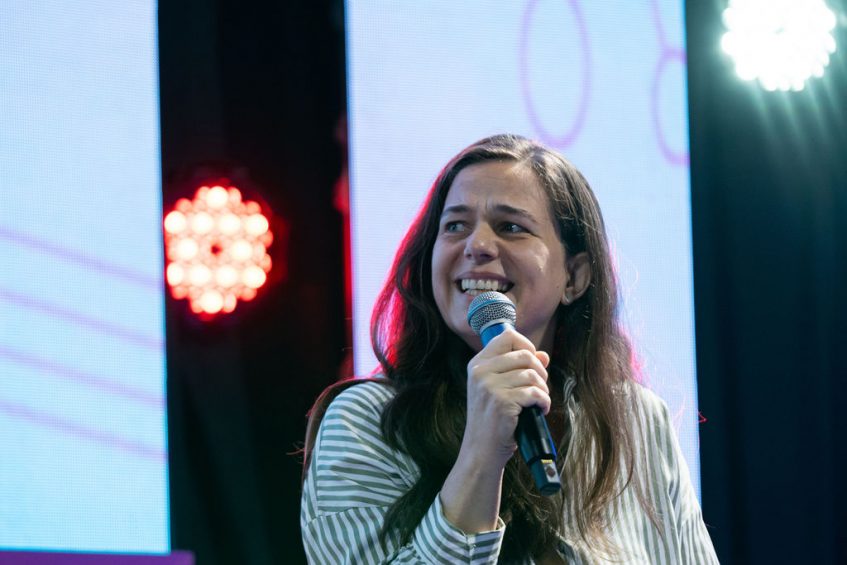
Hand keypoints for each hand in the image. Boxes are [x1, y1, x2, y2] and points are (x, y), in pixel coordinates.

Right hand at [461, 328, 550, 468]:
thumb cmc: (492, 420)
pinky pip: (535, 392)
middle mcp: (480, 372)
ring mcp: (489, 387)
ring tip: (539, 401)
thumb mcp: (499, 390)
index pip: (507, 336)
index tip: (532, 363)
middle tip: (539, 388)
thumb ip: (518, 369)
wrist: (481, 451)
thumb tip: (544, 355)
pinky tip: (540, 410)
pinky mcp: (501, 402)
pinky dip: (544, 402)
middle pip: (525, 355)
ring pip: (532, 374)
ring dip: (543, 389)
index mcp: (477, 364)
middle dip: (540, 371)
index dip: (526, 346)